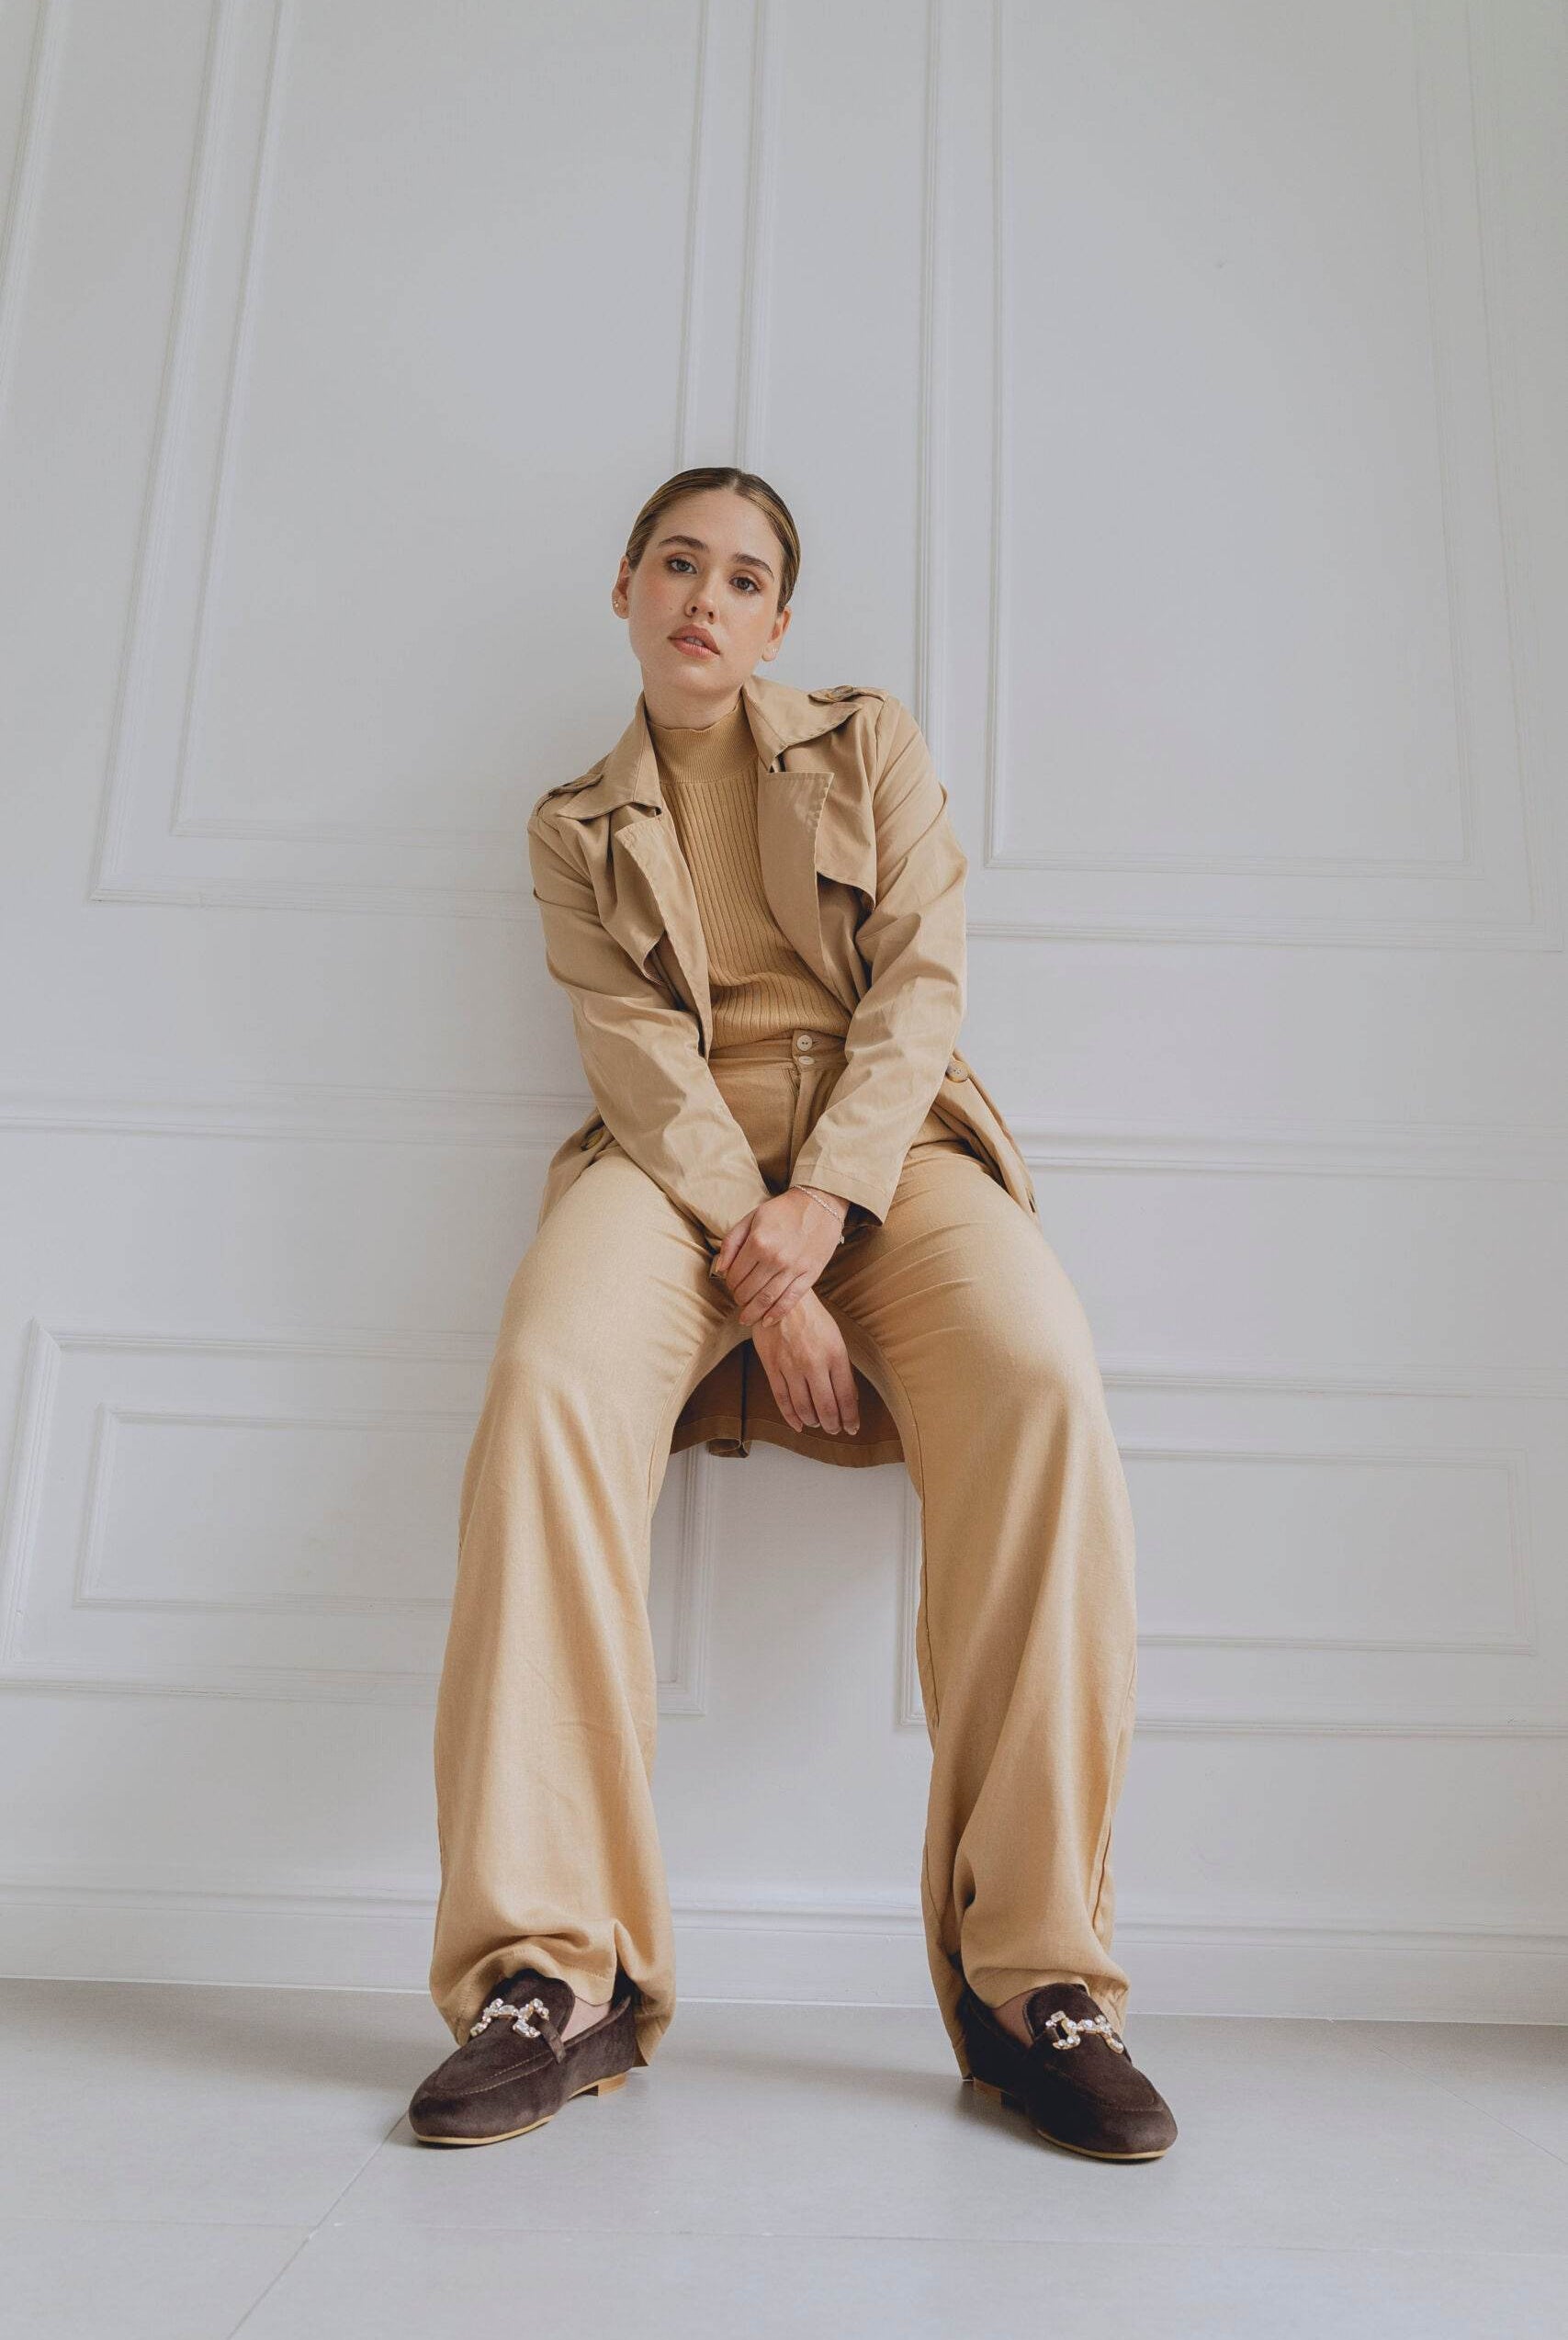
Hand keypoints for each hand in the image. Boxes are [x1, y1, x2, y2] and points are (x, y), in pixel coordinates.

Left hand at [712, 1185, 848, 1328]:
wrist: (820, 1204)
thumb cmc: (782, 1210)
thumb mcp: (751, 1218)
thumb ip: (732, 1242)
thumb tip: (720, 1269)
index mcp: (757, 1242)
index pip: (735, 1275)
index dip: (730, 1284)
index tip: (732, 1285)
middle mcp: (774, 1257)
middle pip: (748, 1291)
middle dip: (740, 1299)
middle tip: (739, 1301)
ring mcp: (793, 1268)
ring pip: (766, 1300)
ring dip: (753, 1312)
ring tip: (747, 1318)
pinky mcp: (810, 1274)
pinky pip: (790, 1300)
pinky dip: (776, 1314)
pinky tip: (767, 1321)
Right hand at [750, 1289, 860, 1436]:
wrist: (781, 1299)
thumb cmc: (812, 1317)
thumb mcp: (836, 1338)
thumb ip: (843, 1368)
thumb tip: (850, 1397)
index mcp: (835, 1355)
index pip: (846, 1397)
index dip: (850, 1418)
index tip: (852, 1428)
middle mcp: (814, 1363)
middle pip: (826, 1407)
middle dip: (832, 1425)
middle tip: (835, 1430)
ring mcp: (791, 1366)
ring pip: (803, 1407)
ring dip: (813, 1421)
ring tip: (817, 1424)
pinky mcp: (772, 1366)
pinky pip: (782, 1399)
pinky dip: (790, 1417)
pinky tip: (798, 1424)